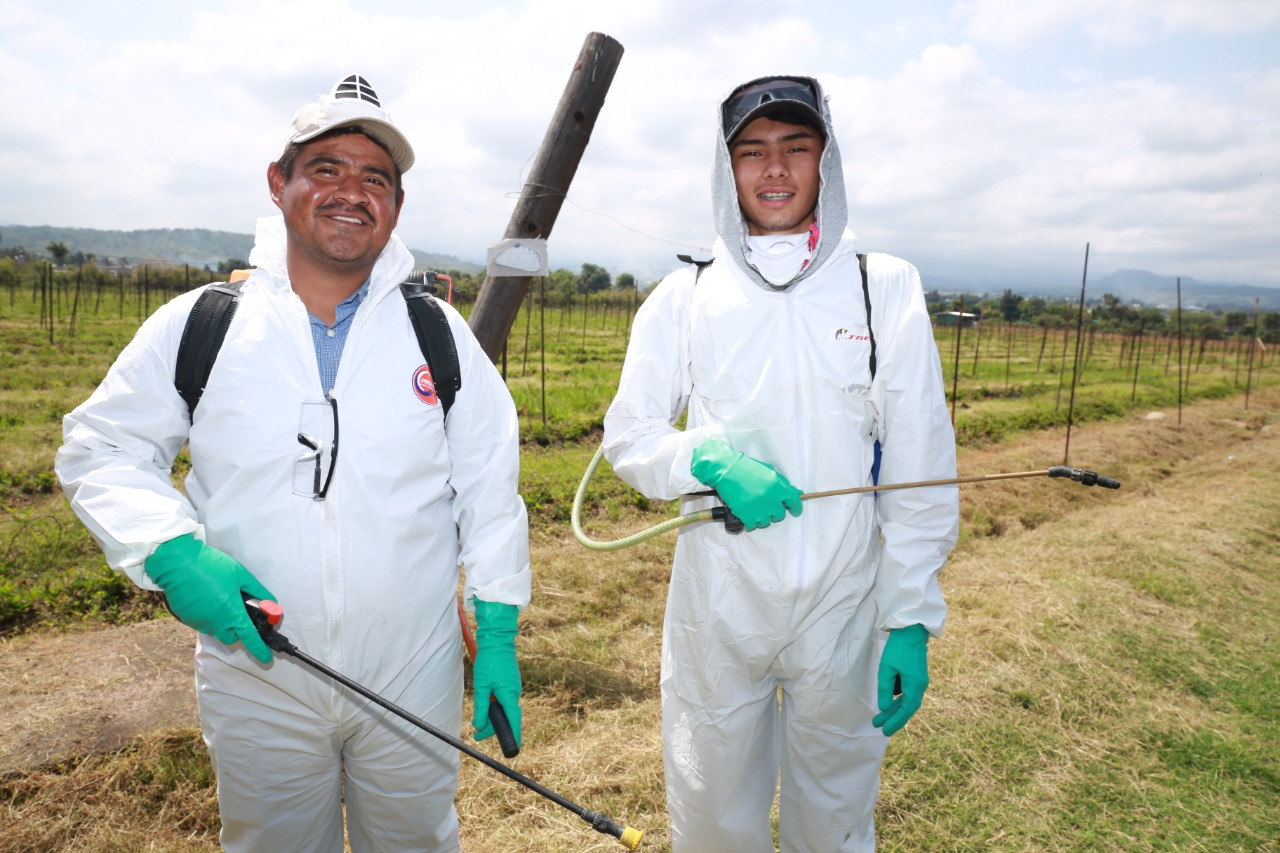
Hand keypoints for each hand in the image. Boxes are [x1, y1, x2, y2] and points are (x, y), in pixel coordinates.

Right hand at [145, 533, 275, 662]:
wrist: (177, 563)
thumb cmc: (211, 566)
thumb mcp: (241, 575)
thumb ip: (257, 591)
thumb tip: (271, 602)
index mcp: (232, 614)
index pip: (250, 638)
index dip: (260, 649)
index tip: (266, 658)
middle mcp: (216, 623)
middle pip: (232, 637)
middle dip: (238, 631)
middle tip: (240, 614)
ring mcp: (199, 623)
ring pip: (216, 630)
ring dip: (222, 623)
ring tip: (221, 600)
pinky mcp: (186, 619)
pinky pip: (202, 623)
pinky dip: (208, 616)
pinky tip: (207, 599)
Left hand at [471, 598, 521, 746]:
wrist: (497, 640)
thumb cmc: (489, 662)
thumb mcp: (482, 686)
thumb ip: (482, 707)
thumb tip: (480, 725)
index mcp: (510, 695)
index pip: (514, 721)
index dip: (513, 736)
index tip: (513, 750)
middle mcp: (515, 692)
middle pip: (508, 716)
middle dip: (494, 727)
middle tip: (477, 735)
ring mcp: (513, 686)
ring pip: (505, 708)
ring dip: (493, 715)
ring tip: (478, 721)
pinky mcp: (510, 682)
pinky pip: (505, 699)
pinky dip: (496, 705)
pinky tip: (486, 703)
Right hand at [691, 438, 802, 530]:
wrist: (726, 469)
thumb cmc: (747, 468)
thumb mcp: (769, 471)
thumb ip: (784, 484)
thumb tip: (797, 493)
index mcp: (778, 486)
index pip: (795, 502)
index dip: (796, 508)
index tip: (794, 512)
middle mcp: (771, 499)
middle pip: (779, 515)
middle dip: (774, 511)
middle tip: (764, 504)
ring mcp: (758, 508)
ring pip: (766, 522)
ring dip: (760, 517)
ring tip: (752, 507)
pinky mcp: (746, 515)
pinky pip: (752, 525)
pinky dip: (749, 522)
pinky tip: (745, 514)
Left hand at [872, 624, 929, 735]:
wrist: (911, 631)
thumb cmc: (898, 648)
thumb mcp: (886, 669)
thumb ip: (885, 689)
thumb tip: (884, 708)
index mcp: (915, 686)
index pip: (906, 710)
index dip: (895, 722)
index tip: (885, 731)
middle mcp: (920, 686)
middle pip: (907, 708)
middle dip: (893, 718)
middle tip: (879, 727)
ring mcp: (920, 681)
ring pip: (907, 701)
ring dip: (894, 709)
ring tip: (880, 717)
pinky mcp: (916, 676)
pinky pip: (908, 693)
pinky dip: (898, 700)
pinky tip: (888, 701)